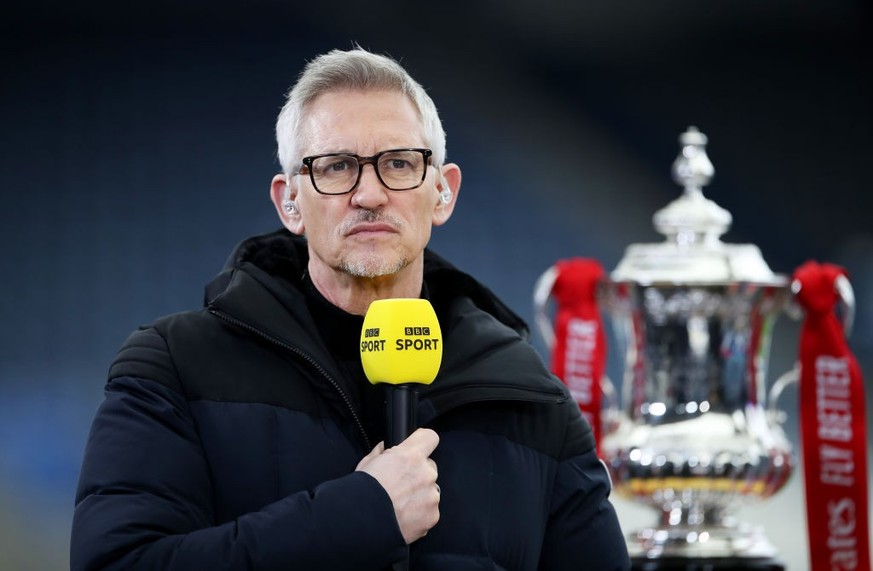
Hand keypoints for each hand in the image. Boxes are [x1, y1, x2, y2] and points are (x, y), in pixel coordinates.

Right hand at [356, 428, 440, 543]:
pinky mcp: (433, 516)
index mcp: (410, 456)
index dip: (423, 442)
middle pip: (430, 467)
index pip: (430, 438)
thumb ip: (380, 453)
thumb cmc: (362, 493)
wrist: (363, 523)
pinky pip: (430, 510)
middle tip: (401, 484)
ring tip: (400, 505)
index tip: (418, 448)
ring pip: (431, 490)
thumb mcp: (367, 464)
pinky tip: (404, 517)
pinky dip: (420, 514)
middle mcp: (425, 473)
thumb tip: (384, 448)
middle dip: (418, 473)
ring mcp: (431, 496)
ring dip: (420, 495)